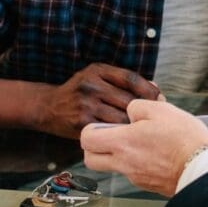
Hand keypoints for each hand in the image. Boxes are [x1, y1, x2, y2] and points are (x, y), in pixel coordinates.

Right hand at [33, 63, 161, 138]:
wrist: (48, 107)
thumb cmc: (81, 92)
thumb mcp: (99, 77)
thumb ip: (124, 81)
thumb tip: (156, 89)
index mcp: (98, 71)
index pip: (131, 78)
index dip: (149, 89)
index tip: (159, 98)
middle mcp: (91, 85)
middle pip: (129, 99)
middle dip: (145, 110)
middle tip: (155, 118)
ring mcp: (85, 104)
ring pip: (121, 117)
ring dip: (134, 124)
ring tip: (143, 128)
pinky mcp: (81, 123)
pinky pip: (108, 130)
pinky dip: (120, 133)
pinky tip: (126, 135)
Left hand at [81, 99, 207, 196]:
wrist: (201, 167)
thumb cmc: (183, 139)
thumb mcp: (162, 110)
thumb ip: (138, 107)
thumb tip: (131, 111)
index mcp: (123, 142)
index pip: (87, 139)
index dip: (90, 129)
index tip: (102, 124)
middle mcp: (123, 163)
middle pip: (91, 159)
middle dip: (95, 147)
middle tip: (112, 136)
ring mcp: (135, 176)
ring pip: (113, 166)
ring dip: (118, 155)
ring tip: (141, 142)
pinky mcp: (147, 184)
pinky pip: (133, 173)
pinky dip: (138, 163)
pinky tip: (156, 153)